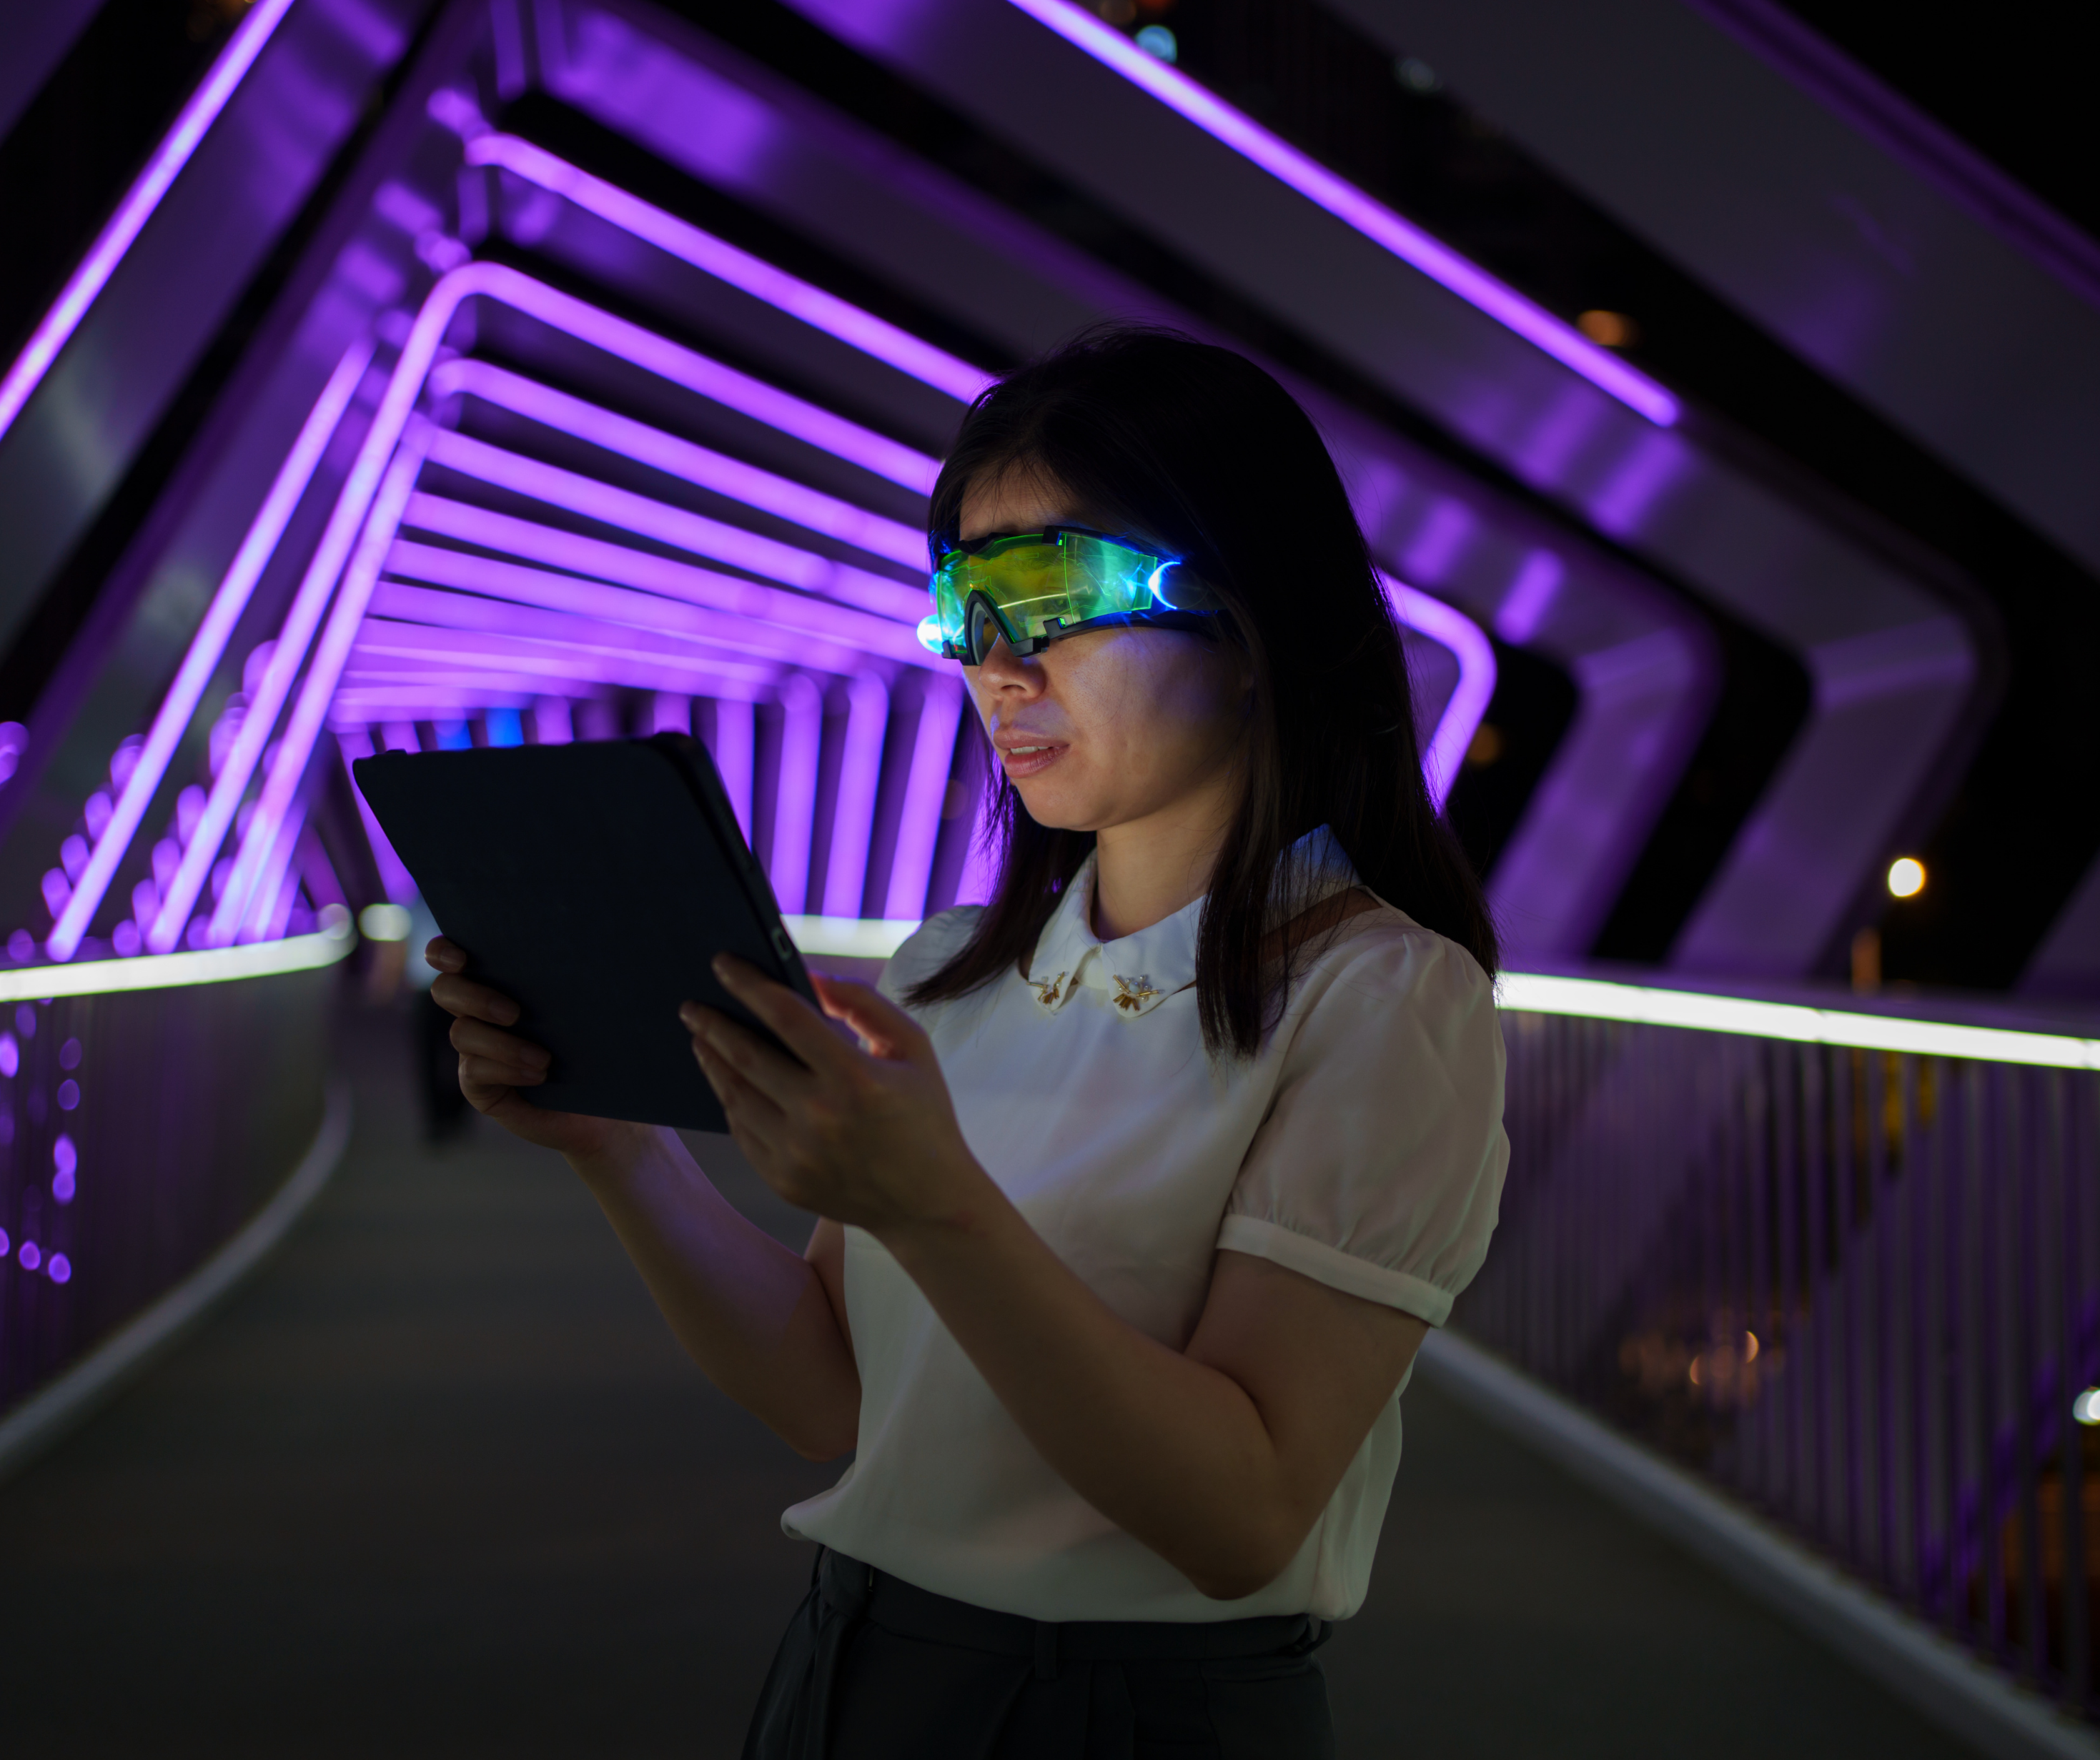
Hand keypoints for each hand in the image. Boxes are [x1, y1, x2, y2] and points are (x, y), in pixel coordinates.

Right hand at [424, 937, 649, 1162]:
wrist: (603, 1102)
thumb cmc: (600, 1043)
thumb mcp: (589, 1005)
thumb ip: (571, 976)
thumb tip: (581, 946)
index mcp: (499, 979)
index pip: (451, 957)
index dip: (444, 951)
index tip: (460, 956)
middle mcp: (478, 1011)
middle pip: (446, 990)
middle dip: (474, 997)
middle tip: (514, 1013)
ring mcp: (475, 1049)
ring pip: (462, 1033)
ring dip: (503, 1045)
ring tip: (543, 1058)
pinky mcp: (479, 1085)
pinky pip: (474, 1071)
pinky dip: (506, 1069)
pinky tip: (537, 1074)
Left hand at [683, 958, 990, 1237]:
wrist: (929, 1203)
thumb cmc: (924, 1114)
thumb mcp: (912, 1048)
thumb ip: (863, 1003)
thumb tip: (808, 978)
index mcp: (856, 1078)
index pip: (787, 1016)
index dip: (749, 985)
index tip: (721, 963)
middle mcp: (820, 1117)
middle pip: (746, 1056)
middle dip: (712, 1024)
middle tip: (691, 1005)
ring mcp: (797, 1155)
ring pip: (735, 1096)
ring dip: (712, 1061)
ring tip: (701, 1039)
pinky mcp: (783, 1182)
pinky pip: (742, 1132)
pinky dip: (730, 1101)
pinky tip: (728, 1081)